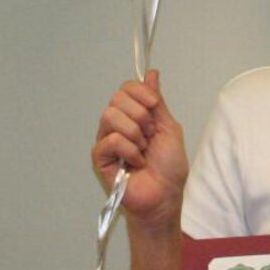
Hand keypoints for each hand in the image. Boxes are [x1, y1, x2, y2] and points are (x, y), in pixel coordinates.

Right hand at [92, 70, 187, 228]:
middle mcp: (117, 125)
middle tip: (150, 135)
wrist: (165, 195)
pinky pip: (110, 140)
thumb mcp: (169, 128)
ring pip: (110, 115)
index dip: (140, 92)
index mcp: (133, 115)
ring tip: (143, 149)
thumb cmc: (169, 167)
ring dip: (135, 132)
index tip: (154, 105)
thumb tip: (151, 74)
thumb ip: (157, 102)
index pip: (126, 88)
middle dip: (141, 115)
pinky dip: (129, 150)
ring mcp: (107, 140)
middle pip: (117, 98)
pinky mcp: (100, 158)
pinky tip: (135, 162)